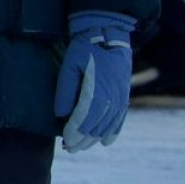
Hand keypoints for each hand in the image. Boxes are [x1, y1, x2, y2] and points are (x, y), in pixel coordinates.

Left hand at [55, 10, 135, 152]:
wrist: (109, 35)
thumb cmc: (85, 48)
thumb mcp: (70, 65)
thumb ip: (65, 90)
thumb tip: (59, 114)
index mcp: (97, 91)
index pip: (84, 119)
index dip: (74, 132)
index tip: (64, 142)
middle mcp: (112, 98)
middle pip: (95, 126)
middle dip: (81, 140)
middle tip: (69, 148)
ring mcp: (121, 98)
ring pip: (107, 126)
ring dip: (94, 138)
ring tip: (80, 146)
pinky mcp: (124, 96)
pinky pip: (120, 119)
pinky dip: (112, 132)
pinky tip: (105, 142)